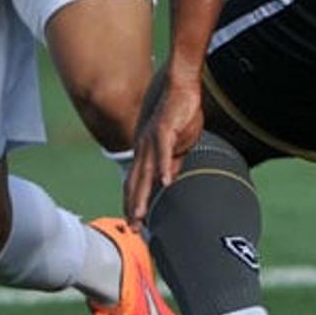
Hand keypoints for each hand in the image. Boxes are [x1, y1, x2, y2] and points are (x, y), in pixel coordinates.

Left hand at [125, 69, 203, 224]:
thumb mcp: (178, 144)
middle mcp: (144, 147)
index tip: (134, 222)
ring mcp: (152, 139)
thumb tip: (167, 180)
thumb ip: (171, 161)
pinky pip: (163, 151)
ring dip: (143, 194)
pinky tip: (165, 182)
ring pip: (146, 171)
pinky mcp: (165, 129)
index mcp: (146, 152)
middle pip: (137, 181)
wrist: (182, 86)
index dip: (134, 201)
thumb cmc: (181, 113)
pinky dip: (163, 167)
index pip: (137, 181)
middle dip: (134, 206)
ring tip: (140, 214)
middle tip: (132, 228)